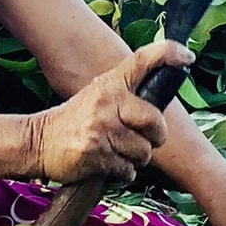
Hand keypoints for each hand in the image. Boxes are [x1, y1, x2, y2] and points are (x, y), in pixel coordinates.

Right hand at [35, 40, 191, 183]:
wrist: (38, 141)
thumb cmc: (76, 120)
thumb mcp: (98, 95)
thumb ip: (127, 94)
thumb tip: (162, 97)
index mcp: (110, 84)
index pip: (143, 61)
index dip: (168, 54)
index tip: (187, 56)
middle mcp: (107, 102)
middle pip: (154, 121)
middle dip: (156, 136)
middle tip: (147, 139)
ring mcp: (101, 128)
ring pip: (143, 151)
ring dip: (136, 158)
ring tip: (118, 151)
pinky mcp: (96, 154)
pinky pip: (127, 170)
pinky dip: (122, 172)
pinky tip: (108, 162)